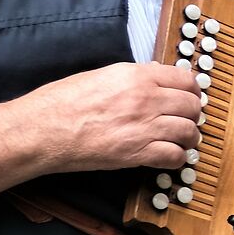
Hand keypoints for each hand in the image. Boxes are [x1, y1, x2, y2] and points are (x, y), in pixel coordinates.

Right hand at [0, 63, 200, 182]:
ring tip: (180, 140)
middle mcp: (146, 99)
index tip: (190, 98)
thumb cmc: (61, 103)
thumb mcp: (100, 76)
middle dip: (192, 114)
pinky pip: (176, 156)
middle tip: (184, 120)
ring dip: (188, 138)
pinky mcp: (138, 153)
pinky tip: (168, 156)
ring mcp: (144, 126)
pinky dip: (177, 158)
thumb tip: (154, 76)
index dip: (192, 91)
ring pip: (189, 131)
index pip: (186, 80)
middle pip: (192, 106)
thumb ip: (132, 77)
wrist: (41, 130)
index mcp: (136, 76)